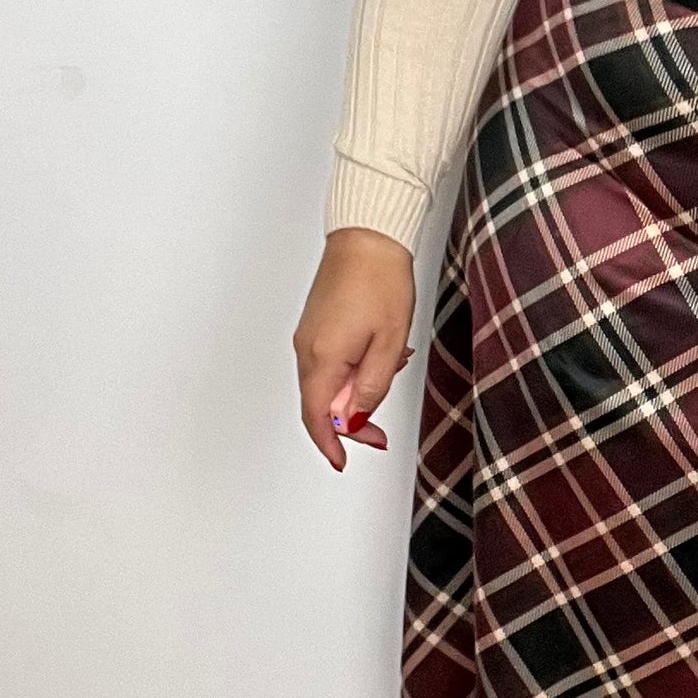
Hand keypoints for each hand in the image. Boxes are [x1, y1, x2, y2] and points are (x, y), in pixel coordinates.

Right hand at [294, 227, 417, 470]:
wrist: (369, 236)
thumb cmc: (380, 280)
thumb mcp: (388, 343)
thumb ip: (371, 387)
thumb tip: (357, 419)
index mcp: (322, 357)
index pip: (317, 417)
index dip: (330, 444)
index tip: (342, 461)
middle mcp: (306, 349)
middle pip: (320, 403)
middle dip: (350, 422)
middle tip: (379, 433)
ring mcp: (308, 335)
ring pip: (326, 382)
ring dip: (355, 392)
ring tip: (391, 368)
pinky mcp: (316, 324)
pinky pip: (329, 362)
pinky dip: (351, 371)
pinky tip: (379, 355)